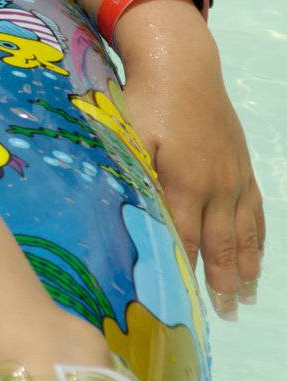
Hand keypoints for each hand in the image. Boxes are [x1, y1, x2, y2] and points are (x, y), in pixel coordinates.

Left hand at [123, 64, 264, 320]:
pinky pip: (257, 211)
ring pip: (244, 233)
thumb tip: (121, 209)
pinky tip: (258, 257)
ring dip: (246, 268)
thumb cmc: (145, 99)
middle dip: (222, 281)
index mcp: (183, 182)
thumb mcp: (129, 135)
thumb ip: (130, 174)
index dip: (182, 270)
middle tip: (223, 314)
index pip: (182, 237)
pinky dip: (259, 239)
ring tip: (245, 298)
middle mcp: (216, 186)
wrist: (182, 66)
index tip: (180, 301)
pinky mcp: (243, 166)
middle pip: (220, 244)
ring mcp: (235, 177)